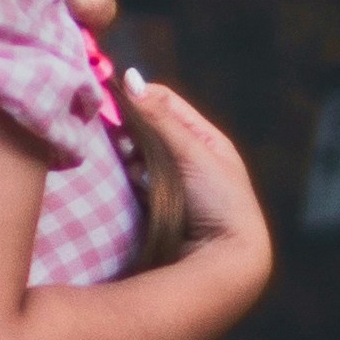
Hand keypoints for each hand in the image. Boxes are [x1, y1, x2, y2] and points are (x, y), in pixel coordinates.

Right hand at [123, 73, 265, 273]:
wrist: (226, 261)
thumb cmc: (219, 202)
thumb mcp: (192, 154)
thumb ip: (159, 119)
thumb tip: (130, 78)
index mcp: (205, 139)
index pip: (163, 102)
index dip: (137, 99)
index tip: (113, 104)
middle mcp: (189, 158)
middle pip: (147, 128)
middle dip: (129, 130)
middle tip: (117, 139)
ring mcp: (172, 183)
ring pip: (137, 155)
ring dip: (127, 155)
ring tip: (126, 164)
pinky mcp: (157, 206)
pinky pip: (134, 181)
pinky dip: (128, 177)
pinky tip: (127, 182)